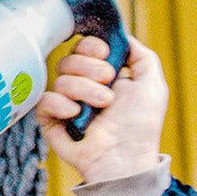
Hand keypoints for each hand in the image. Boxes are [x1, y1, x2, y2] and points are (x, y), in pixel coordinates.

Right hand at [36, 34, 167, 184]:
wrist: (127, 158)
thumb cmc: (141, 126)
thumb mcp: (152, 84)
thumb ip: (141, 55)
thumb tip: (121, 37)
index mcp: (102, 74)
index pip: (84, 46)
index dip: (91, 45)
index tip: (106, 54)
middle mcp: (82, 86)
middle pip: (69, 58)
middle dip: (90, 67)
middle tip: (108, 82)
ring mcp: (66, 104)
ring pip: (60, 79)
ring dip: (84, 89)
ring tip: (102, 105)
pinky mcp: (52, 121)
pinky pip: (44, 101)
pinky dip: (60, 104)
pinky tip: (76, 114)